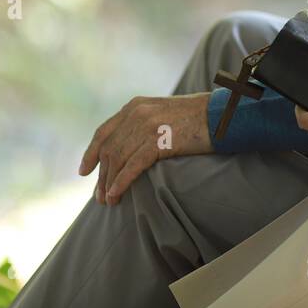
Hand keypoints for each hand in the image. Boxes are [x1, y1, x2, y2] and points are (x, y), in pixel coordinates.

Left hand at [80, 93, 212, 204]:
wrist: (223, 114)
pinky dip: (121, 182)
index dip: (91, 152)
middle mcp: (137, 113)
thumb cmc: (199, 117)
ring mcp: (147, 126)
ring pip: (118, 159)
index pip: (104, 131)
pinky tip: (116, 194)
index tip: (84, 170)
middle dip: (101, 175)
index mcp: (136, 106)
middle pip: (109, 149)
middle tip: (99, 197)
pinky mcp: (158, 141)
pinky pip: (132, 166)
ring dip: (109, 183)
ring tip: (108, 201)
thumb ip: (145, 122)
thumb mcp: (165, 112)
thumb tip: (131, 146)